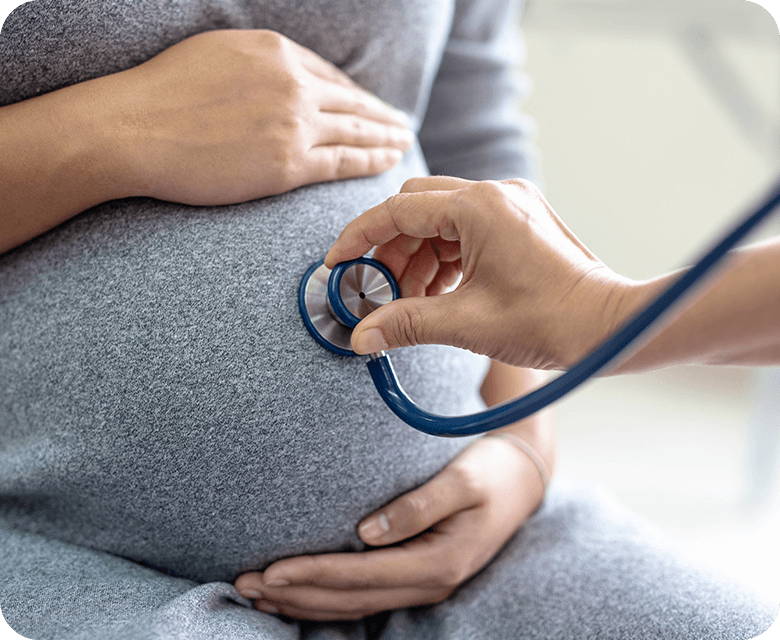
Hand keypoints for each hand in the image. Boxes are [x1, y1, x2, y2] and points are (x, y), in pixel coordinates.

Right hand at [108, 29, 412, 204]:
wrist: (133, 128)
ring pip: (354, 131)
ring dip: (384, 139)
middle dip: (380, 115)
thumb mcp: (216, 52)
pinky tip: (386, 162)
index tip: (367, 105)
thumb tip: (278, 78)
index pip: (328, 75)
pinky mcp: (287, 164)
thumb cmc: (161, 92)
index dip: (352, 94)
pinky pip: (341, 163)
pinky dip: (368, 162)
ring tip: (402, 144)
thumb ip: (258, 64)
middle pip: (351, 102)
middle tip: (401, 125)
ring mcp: (293, 124)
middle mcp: (293, 84)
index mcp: (276, 52)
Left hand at [234, 436, 545, 620]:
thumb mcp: (463, 479)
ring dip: (303, 601)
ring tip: (256, 593)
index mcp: (439, 562)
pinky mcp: (416, 576)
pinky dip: (325, 596)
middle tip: (244, 583)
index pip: (362, 576)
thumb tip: (367, 531)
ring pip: (352, 604)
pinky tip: (296, 592)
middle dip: (295, 594)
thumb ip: (420, 504)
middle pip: (349, 598)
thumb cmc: (491, 472)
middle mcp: (428, 583)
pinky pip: (363, 595)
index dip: (313, 575)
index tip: (269, 570)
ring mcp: (422, 584)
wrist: (522, 480)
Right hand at [325, 176, 636, 369]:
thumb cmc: (549, 320)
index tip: (338, 263)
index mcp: (479, 208)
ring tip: (412, 302)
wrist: (607, 326)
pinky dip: (443, 260)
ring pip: (439, 222)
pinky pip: (465, 231)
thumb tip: (361, 336)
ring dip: (417, 259)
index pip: (398, 211)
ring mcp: (510, 204)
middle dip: (390, 251)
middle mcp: (494, 194)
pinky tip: (439, 294)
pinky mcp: (519, 220)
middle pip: (416, 209)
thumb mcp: (466, 323)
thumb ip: (406, 324)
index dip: (360, 238)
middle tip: (378, 291)